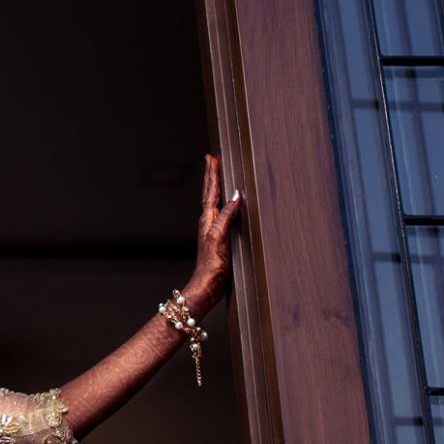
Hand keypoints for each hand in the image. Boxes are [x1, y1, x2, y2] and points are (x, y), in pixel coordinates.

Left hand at [185, 153, 244, 316]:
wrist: (207, 285)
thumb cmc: (211, 265)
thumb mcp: (219, 237)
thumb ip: (226, 215)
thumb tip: (236, 195)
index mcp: (207, 219)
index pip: (211, 191)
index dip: (212, 174)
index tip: (212, 157)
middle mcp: (208, 222)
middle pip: (210, 194)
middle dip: (212, 176)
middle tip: (212, 160)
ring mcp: (212, 230)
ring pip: (214, 203)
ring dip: (215, 188)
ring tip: (217, 176)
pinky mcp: (218, 239)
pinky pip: (221, 214)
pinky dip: (224, 204)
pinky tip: (227, 206)